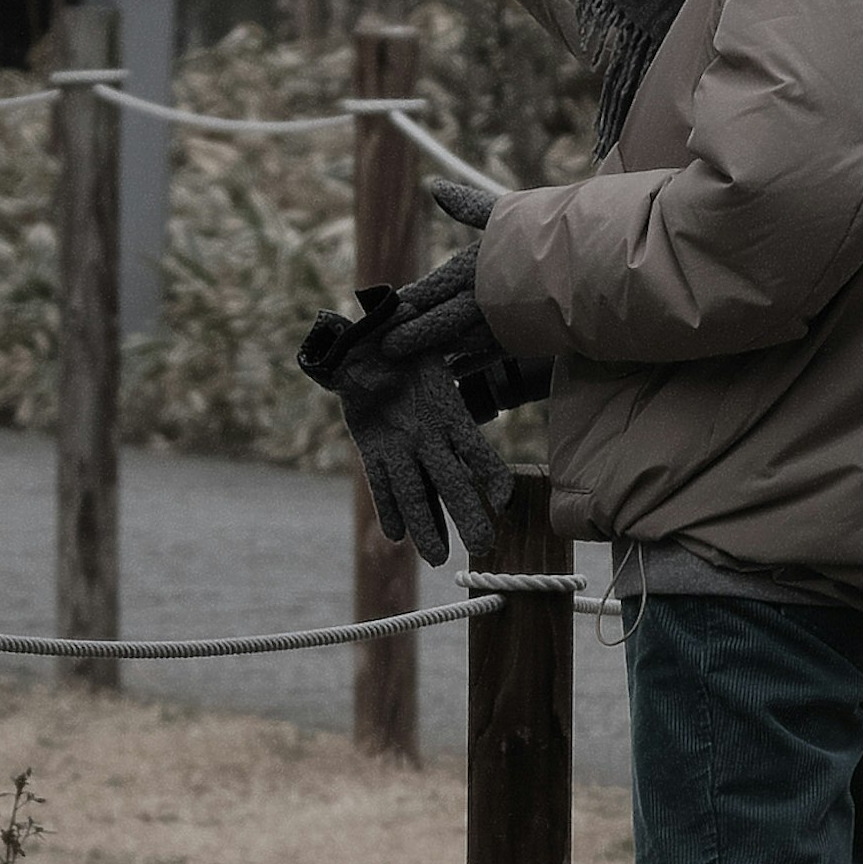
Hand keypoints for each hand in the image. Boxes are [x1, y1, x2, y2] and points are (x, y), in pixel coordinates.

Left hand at [312, 243, 533, 568]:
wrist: (360, 344)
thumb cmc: (392, 333)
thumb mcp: (408, 327)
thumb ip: (408, 326)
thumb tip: (400, 303)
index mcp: (444, 411)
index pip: (472, 449)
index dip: (487, 473)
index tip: (502, 499)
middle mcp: (426, 435)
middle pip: (450, 481)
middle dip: (465, 513)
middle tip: (483, 548)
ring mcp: (401, 447)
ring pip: (417, 491)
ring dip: (428, 524)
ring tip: (438, 559)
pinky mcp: (374, 450)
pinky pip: (382, 482)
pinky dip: (388, 506)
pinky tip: (396, 533)